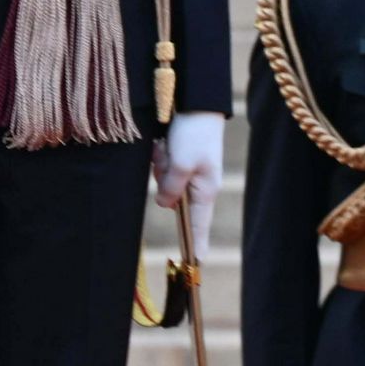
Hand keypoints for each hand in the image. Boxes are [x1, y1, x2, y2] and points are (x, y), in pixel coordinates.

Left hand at [154, 112, 224, 266]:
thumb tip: (164, 204)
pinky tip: (163, 142)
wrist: (196, 101)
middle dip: (163, 179)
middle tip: (168, 157)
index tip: (195, 264)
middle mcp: (197, 183)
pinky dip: (159, 155)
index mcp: (206, 189)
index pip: (199, 224)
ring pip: (163, 180)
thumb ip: (172, 187)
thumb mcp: (183, 163)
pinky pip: (161, 166)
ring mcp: (187, 170)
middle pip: (171, 198)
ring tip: (167, 145)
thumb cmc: (195, 132)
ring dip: (160, 164)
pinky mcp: (177, 158)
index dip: (197, 243)